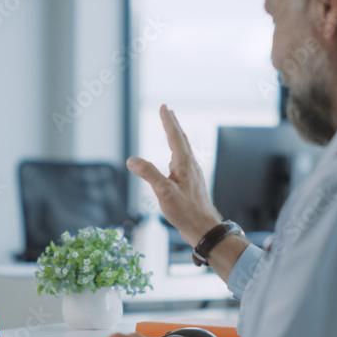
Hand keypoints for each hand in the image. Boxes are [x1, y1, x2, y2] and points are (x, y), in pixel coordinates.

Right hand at [127, 104, 221, 245]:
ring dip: (176, 137)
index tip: (164, 107)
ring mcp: (192, 174)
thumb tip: (132, 160)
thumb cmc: (185, 211)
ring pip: (183, 150)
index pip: (174, 136)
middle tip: (168, 111)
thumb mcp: (163, 192)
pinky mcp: (191, 184)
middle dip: (173, 125)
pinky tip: (174, 159)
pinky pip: (183, 161)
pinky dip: (177, 152)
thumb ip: (148, 173)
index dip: (168, 121)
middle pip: (181, 139)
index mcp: (184, 163)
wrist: (204, 228)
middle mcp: (190, 165)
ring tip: (171, 130)